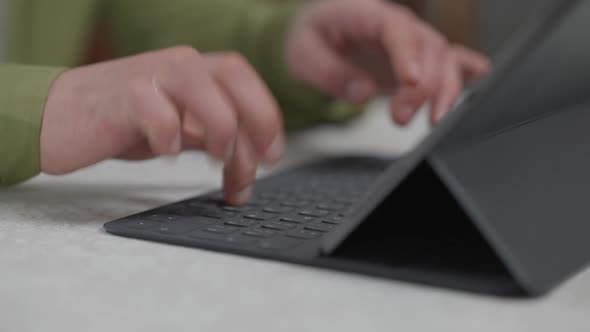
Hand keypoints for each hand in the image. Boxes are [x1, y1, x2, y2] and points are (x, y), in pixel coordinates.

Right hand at [41, 47, 283, 204]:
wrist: (56, 117)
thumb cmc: (120, 121)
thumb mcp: (178, 127)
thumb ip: (210, 134)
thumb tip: (248, 158)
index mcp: (194, 72)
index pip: (243, 80)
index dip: (266, 115)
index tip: (272, 155)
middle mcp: (176, 67)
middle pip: (233, 75)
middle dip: (256, 120)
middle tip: (257, 163)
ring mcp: (148, 77)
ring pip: (199, 85)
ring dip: (219, 126)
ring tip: (215, 159)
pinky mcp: (119, 98)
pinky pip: (154, 109)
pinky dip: (169, 133)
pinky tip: (168, 153)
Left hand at [285, 0, 489, 124]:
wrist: (321, 32)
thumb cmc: (314, 38)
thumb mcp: (305, 55)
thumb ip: (330, 73)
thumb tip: (362, 93)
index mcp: (368, 14)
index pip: (396, 30)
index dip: (407, 54)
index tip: (410, 82)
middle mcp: (398, 25)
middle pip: (428, 47)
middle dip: (423, 86)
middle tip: (400, 118)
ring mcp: (413, 42)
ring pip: (446, 59)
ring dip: (444, 91)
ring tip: (432, 122)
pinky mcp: (421, 59)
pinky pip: (453, 62)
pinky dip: (466, 78)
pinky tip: (475, 91)